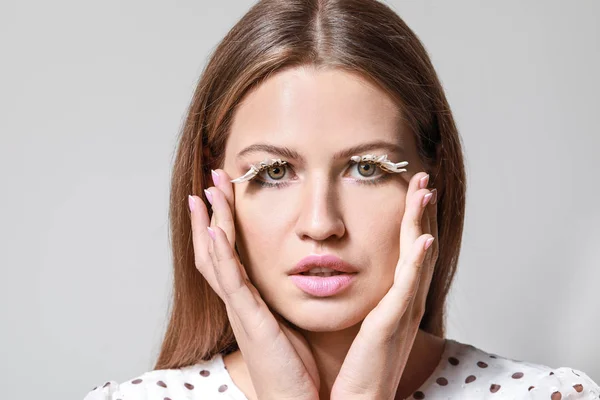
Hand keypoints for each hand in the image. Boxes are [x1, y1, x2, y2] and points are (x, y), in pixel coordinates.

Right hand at [188, 168, 319, 399]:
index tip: (223, 192)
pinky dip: (221, 256)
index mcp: (247, 301)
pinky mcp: (249, 321)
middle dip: (211, 213)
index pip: (227, 253)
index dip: (221, 222)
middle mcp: (237, 302)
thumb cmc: (297, 366)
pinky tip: (216, 231)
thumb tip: (300, 274)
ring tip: (204, 193)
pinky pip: (231, 283)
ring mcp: (239, 310)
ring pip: (215, 259)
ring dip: (209, 224)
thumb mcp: (289, 322)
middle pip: (213, 249)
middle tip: (210, 179)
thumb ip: (286, 298)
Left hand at [330, 171, 438, 399]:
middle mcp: (406, 302)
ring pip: (417, 258)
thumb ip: (367, 296)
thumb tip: (352, 272)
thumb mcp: (365, 322)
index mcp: (398, 299)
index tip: (412, 189)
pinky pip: (407, 288)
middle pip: (419, 246)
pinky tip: (422, 239)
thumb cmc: (359, 366)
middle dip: (421, 210)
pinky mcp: (391, 325)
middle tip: (422, 177)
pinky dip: (418, 262)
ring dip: (422, 223)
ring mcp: (402, 312)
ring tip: (425, 191)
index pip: (408, 250)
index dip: (413, 218)